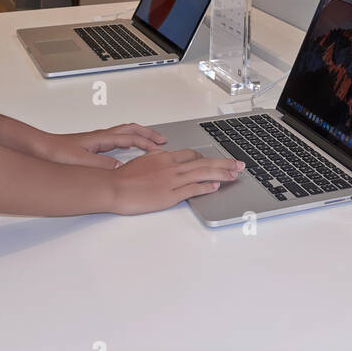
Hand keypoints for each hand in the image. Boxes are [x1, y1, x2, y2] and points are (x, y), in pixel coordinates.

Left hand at [36, 123, 167, 169]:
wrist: (41, 149)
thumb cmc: (56, 152)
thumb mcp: (81, 161)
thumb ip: (101, 165)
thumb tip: (120, 169)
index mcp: (101, 138)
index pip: (130, 138)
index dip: (146, 143)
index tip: (158, 149)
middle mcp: (101, 137)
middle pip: (131, 130)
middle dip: (148, 134)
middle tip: (162, 140)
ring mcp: (97, 140)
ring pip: (124, 133)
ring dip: (139, 136)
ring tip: (150, 143)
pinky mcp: (92, 146)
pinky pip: (117, 140)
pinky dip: (129, 142)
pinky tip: (129, 151)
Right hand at [110, 149, 242, 214]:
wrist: (113, 187)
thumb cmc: (123, 177)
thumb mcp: (142, 161)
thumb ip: (156, 160)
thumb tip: (165, 157)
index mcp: (164, 157)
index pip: (191, 155)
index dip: (207, 158)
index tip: (217, 160)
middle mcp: (171, 166)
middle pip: (204, 162)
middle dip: (224, 163)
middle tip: (238, 164)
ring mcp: (172, 180)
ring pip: (203, 173)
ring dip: (222, 173)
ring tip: (235, 174)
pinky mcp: (170, 195)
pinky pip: (193, 189)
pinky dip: (206, 187)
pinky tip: (216, 186)